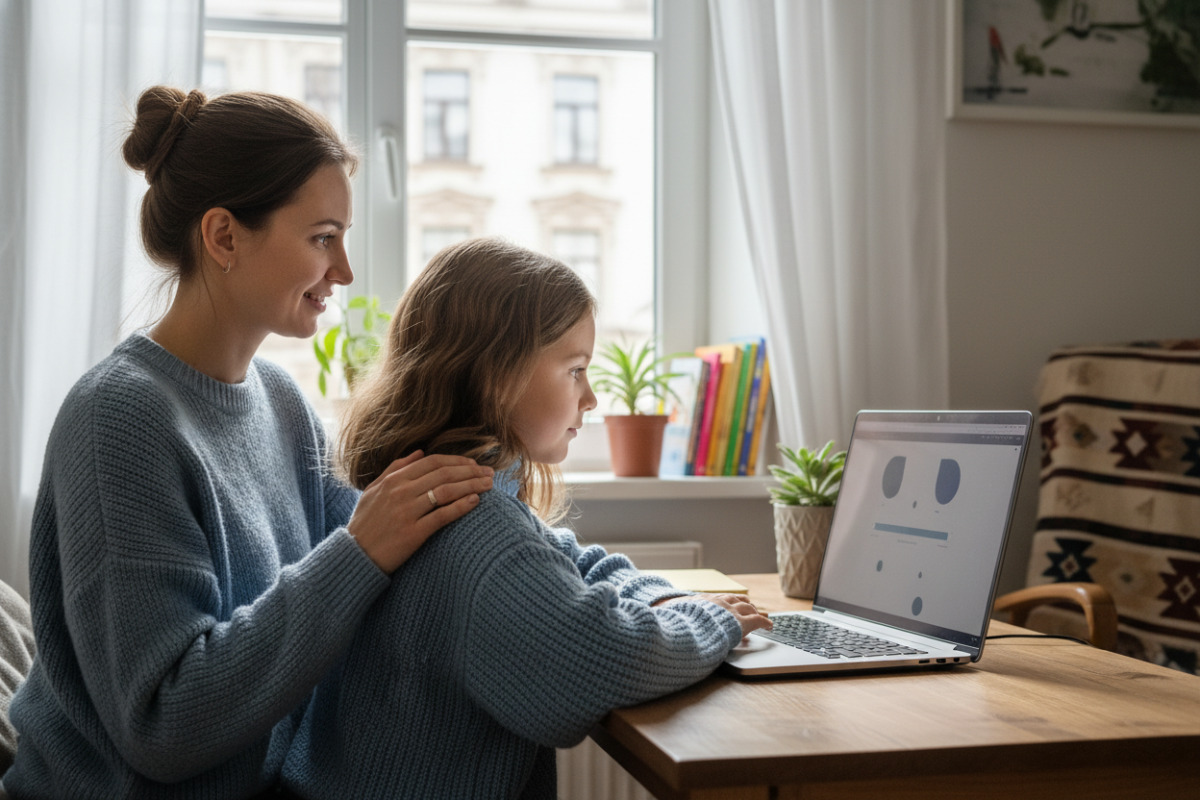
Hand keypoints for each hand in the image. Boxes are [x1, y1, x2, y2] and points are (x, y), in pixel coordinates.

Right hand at [348, 451, 493, 572]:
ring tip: (488, 485)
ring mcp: (406, 512)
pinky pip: (441, 516)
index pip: (432, 462)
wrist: (354, 556)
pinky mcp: (412, 533)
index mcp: (393, 480)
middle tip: (489, 473)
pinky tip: (475, 501)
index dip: (457, 461)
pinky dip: (460, 507)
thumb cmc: (365, 523)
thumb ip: (395, 468)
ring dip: (471, 485)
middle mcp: (400, 492)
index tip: (474, 464)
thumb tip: (420, 452)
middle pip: (443, 474)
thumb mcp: (373, 490)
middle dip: (470, 471)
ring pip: (446, 491)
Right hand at [657, 593, 772, 638]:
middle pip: (735, 599)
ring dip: (754, 612)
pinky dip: (764, 622)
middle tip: (750, 608)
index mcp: (701, 600)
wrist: (687, 626)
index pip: (718, 598)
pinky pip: (757, 620)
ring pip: (748, 608)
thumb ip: (665, 616)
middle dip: (744, 604)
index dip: (726, 601)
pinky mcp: (741, 622)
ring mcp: (730, 611)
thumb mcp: (668, 616)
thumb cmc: (675, 623)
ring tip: (760, 617)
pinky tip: (770, 627)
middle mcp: (717, 602)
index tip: (729, 603)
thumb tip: (649, 618)